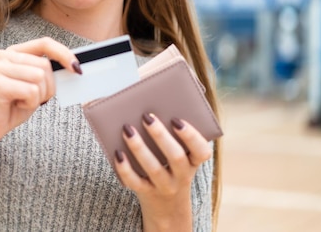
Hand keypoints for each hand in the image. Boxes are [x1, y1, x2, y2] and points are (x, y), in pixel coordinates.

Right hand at [0, 37, 80, 150]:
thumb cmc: (11, 108)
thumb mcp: (32, 85)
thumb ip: (45, 72)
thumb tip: (73, 66)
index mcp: (12, 52)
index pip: (44, 43)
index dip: (63, 53)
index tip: (77, 68)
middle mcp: (3, 56)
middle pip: (45, 65)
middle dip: (48, 87)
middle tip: (34, 99)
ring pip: (40, 77)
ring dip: (39, 96)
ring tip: (22, 102)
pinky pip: (32, 91)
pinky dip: (31, 103)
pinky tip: (16, 106)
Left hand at [114, 114, 211, 229]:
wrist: (166, 207)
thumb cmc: (170, 169)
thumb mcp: (180, 157)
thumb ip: (171, 137)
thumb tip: (149, 113)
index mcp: (193, 162)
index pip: (202, 151)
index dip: (191, 136)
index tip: (176, 119)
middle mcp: (182, 176)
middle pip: (176, 157)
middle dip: (161, 136)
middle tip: (147, 116)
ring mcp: (164, 187)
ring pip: (153, 169)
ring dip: (139, 148)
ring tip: (127, 129)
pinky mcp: (146, 193)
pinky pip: (135, 182)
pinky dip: (125, 168)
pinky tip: (117, 153)